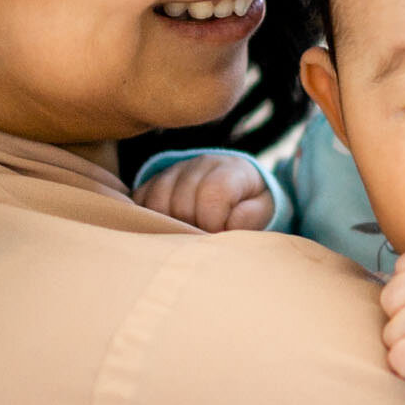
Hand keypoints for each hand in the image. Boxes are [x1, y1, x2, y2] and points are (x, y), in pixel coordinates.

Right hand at [131, 155, 274, 232]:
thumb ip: (252, 215)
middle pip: (182, 200)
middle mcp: (200, 163)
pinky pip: (140, 200)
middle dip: (192, 227)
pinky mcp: (155, 180)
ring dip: (169, 225)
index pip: (212, 192)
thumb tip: (231, 223)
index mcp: (230, 169)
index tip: (219, 236)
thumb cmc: (251, 204)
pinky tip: (166, 229)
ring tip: (186, 236)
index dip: (213, 222)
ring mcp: (175, 170)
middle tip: (203, 240)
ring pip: (157, 201)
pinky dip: (149, 218)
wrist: (238, 189)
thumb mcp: (264, 209)